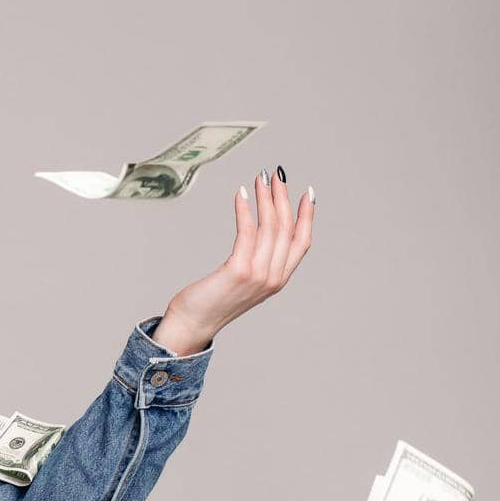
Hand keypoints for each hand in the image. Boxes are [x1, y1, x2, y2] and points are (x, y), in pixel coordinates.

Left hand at [151, 169, 314, 354]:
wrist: (192, 325)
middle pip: (286, 228)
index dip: (307, 216)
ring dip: (266, 198)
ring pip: (269, 227)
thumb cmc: (212, 302)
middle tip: (277, 175)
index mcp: (278, 280)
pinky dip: (245, 209)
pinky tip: (241, 194)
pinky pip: (247, 232)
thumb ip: (257, 263)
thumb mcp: (243, 282)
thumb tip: (258, 235)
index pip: (302, 242)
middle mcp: (273, 277)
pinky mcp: (239, 270)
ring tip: (260, 179)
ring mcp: (258, 275)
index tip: (306, 192)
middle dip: (283, 198)